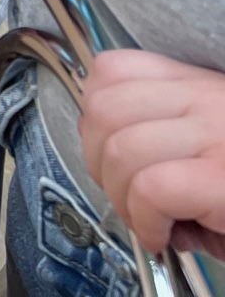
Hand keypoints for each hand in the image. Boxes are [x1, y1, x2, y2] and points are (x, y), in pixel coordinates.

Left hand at [82, 51, 224, 257]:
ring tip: (151, 221)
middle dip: (97, 162)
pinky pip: (152, 189)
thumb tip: (110, 161)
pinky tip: (164, 235)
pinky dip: (145, 220)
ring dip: (122, 199)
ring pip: (121, 150)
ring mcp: (218, 136)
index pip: (113, 71)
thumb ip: (167, 134)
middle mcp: (210, 102)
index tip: (111, 154)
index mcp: (201, 87)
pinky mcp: (223, 179)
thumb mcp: (211, 143)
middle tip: (128, 196)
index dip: (96, 118)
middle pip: (104, 111)